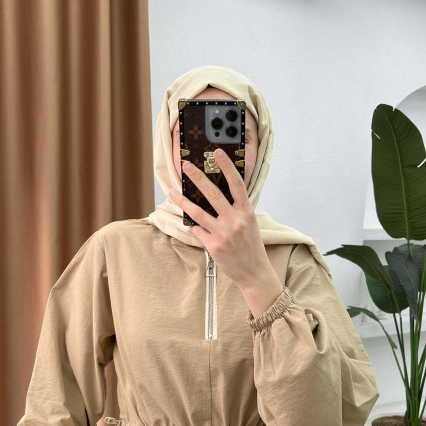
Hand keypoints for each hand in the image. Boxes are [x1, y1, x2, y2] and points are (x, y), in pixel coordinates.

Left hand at [169, 149, 270, 286]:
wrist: (254, 271)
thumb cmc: (251, 246)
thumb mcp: (250, 223)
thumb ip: (238, 209)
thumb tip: (219, 193)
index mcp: (247, 212)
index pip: (237, 184)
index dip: (227, 167)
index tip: (218, 153)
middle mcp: (235, 221)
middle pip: (213, 194)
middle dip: (197, 178)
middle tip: (186, 166)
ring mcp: (223, 234)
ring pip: (198, 212)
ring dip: (182, 201)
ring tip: (172, 192)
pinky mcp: (213, 246)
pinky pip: (197, 230)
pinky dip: (191, 224)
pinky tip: (186, 220)